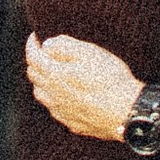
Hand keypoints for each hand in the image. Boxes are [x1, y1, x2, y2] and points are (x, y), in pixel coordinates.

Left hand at [24, 33, 144, 139]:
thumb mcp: (90, 53)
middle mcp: (52, 94)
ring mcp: (61, 111)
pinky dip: (53, 97)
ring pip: (40, 93)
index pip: (32, 56)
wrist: (128, 112)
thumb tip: (47, 44)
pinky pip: (54, 108)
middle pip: (33, 75)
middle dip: (35, 61)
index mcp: (54, 75)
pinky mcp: (71, 122)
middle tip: (44, 53)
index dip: (32, 44)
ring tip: (51, 73)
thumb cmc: (111, 80)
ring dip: (41, 80)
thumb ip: (65, 45)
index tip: (36, 37)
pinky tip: (64, 94)